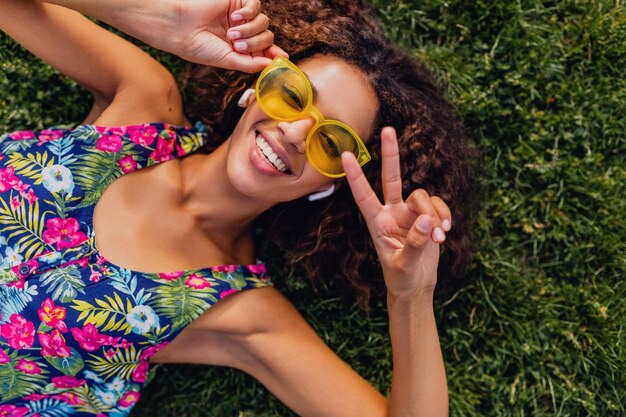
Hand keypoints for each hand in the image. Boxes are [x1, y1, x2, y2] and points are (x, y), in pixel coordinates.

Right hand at [172, 0, 286, 70]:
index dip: (275, 54)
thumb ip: (251, 63)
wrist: (181, 27)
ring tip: (231, 34)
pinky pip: (255, 5)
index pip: (266, 51)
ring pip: (263, 22)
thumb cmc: (200, 47)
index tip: (282, 58)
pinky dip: (248, 12)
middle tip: (237, 45)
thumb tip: (271, 65)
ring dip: (250, 30)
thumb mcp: (228, 60)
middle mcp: (244, 32)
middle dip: (256, 43)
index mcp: (242, 49)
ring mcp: (241, 17)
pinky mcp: (237, 2)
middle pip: (267, 37)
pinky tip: (233, 17)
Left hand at [342, 127, 451, 295]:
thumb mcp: (404, 264)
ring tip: (439, 237)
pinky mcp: (427, 217)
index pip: (363, 195)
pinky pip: (437, 206)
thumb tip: (427, 221)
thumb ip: (415, 243)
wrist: (415, 286)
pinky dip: (443, 216)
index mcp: (377, 222)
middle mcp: (392, 212)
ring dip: (434, 215)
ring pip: (423, 197)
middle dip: (390, 154)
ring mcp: (410, 213)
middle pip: (391, 177)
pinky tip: (445, 233)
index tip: (344, 156)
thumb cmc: (401, 277)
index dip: (355, 176)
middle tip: (389, 129)